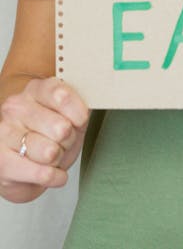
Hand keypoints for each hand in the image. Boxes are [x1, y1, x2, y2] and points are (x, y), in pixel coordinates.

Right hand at [0, 76, 88, 203]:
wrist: (20, 166)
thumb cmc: (47, 137)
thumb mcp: (67, 117)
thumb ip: (79, 109)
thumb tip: (88, 108)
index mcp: (35, 90)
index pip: (62, 96)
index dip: (79, 113)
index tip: (80, 121)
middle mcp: (16, 107)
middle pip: (61, 128)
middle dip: (68, 141)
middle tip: (61, 142)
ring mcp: (5, 133)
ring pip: (50, 152)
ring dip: (58, 159)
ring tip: (51, 156)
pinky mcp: (2, 162)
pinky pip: (43, 174)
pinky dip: (55, 177)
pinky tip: (53, 173)